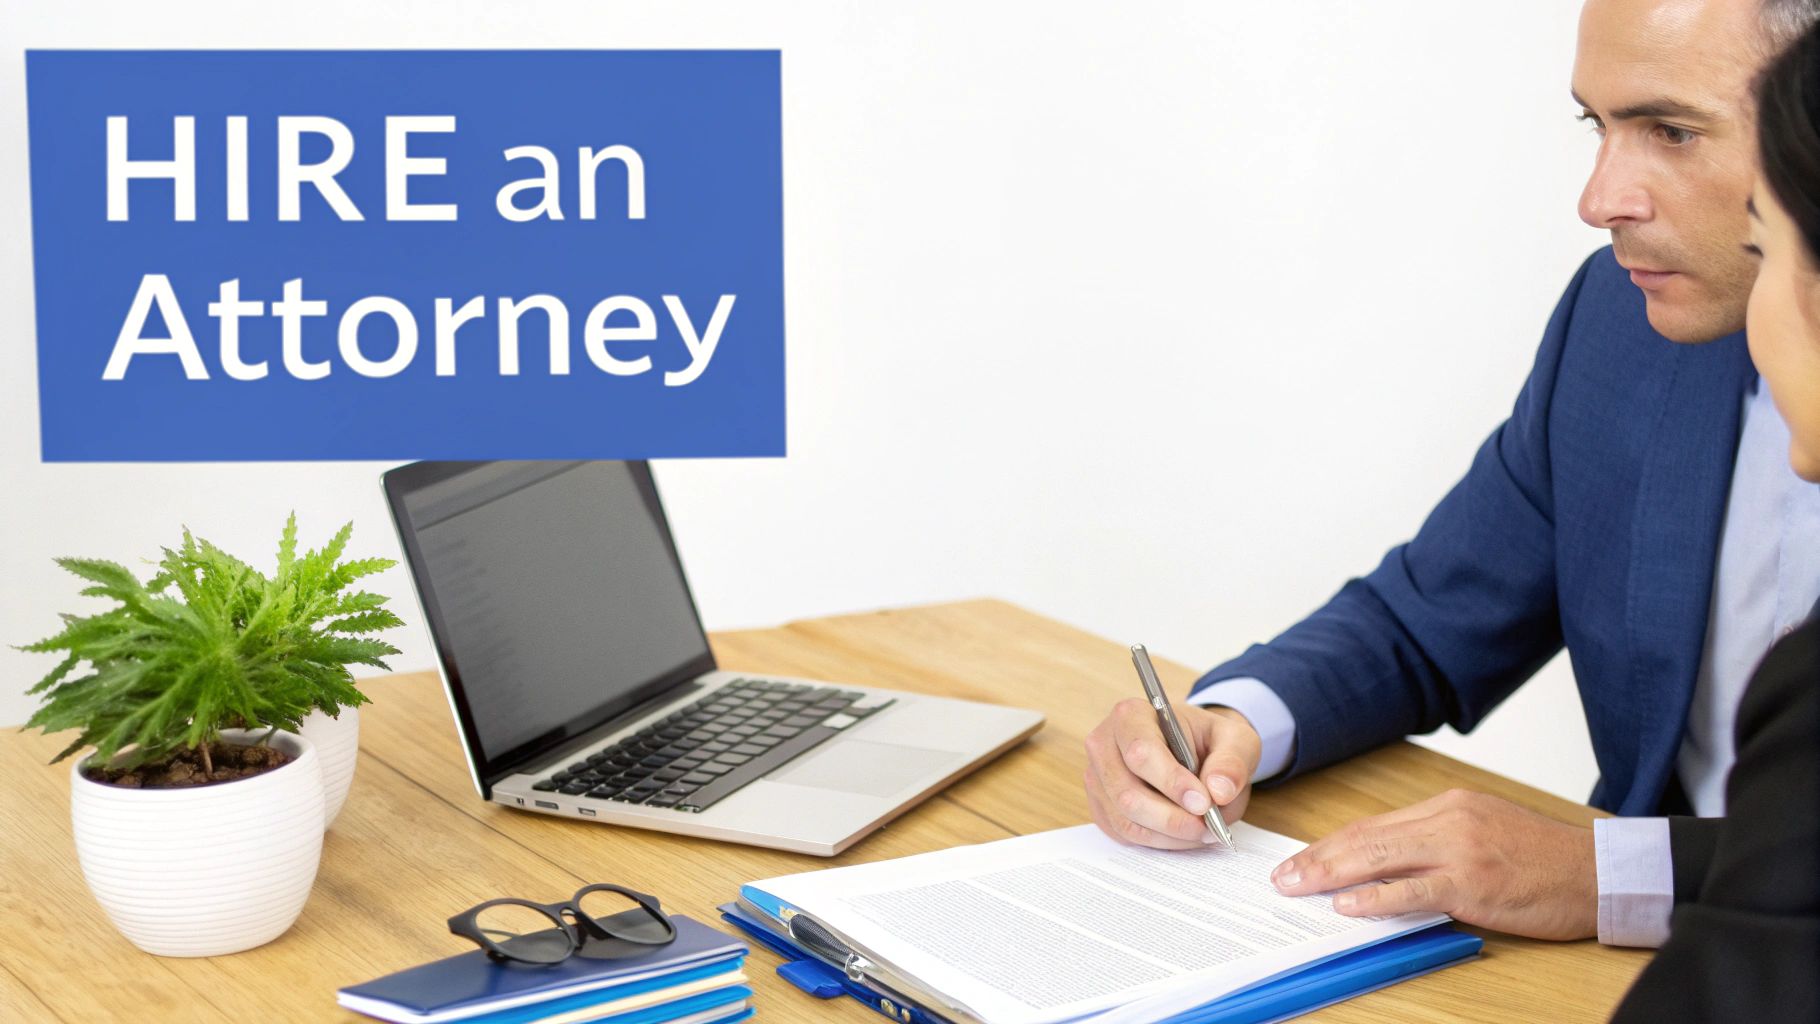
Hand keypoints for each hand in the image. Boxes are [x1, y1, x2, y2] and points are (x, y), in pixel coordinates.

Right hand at [1084, 698, 1260, 848]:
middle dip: (1172, 818)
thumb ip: (1232, 762)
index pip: (1141, 753)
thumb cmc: (1208, 740)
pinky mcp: (1101, 806)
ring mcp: (1098, 778)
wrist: (1192, 749)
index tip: (1203, 803)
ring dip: (1169, 834)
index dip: (1171, 782)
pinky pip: (1125, 835)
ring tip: (1202, 831)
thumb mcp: (1236, 739)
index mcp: (1131, 716)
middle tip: (1208, 826)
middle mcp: (1104, 745)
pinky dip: (1159, 841)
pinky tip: (1184, 833)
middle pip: (1128, 794)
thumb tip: (1219, 791)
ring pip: (1126, 820)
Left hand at [1269, 789, 1596, 939]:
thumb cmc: (1544, 859)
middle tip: (1284, 876)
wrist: (1599, 871)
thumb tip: (1386, 866)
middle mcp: (1448, 819)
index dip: (1332, 844)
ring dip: (1331, 875)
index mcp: (1448, 805)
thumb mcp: (1484, 832)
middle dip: (1318, 858)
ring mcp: (1460, 848)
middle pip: (1366, 837)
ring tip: (1298, 888)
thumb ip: (1437, 842)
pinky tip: (1349, 905)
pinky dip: (1377, 898)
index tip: (1302, 859)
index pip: (1373, 824)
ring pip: (1380, 857)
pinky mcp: (1473, 880)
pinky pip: (1414, 889)